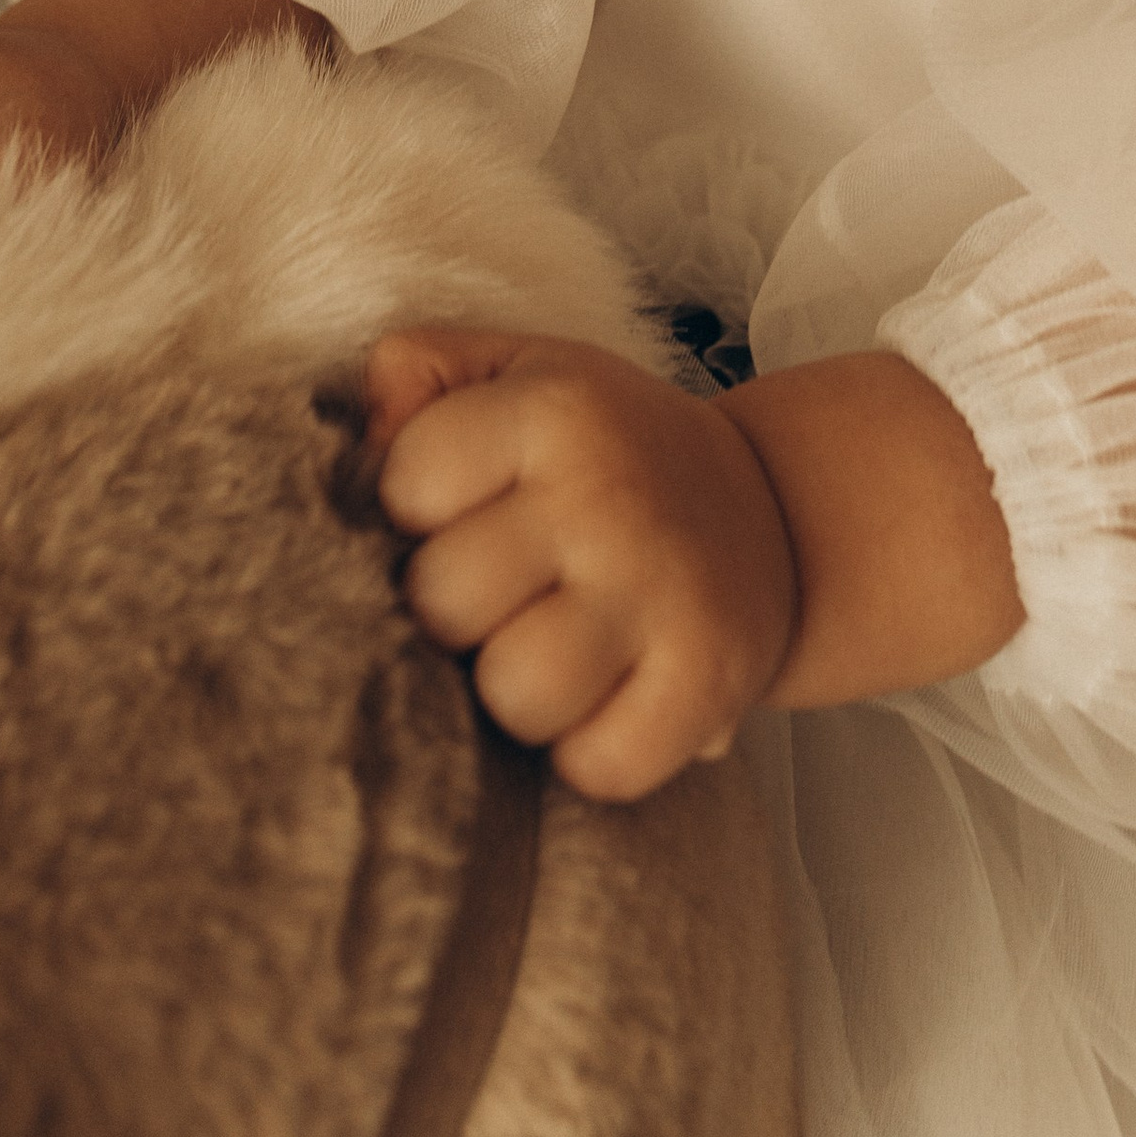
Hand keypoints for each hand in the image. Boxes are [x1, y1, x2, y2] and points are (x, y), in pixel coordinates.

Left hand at [364, 329, 798, 801]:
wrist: (775, 510)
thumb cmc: (609, 447)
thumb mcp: (522, 370)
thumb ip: (419, 374)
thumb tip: (361, 432)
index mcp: (552, 407)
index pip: (404, 485)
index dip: (416, 512)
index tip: (462, 512)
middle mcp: (606, 493)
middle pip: (443, 602)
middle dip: (456, 612)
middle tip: (508, 592)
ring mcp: (660, 590)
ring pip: (513, 694)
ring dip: (517, 693)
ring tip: (551, 649)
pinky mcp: (708, 679)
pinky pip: (597, 767)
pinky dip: (590, 754)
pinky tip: (606, 700)